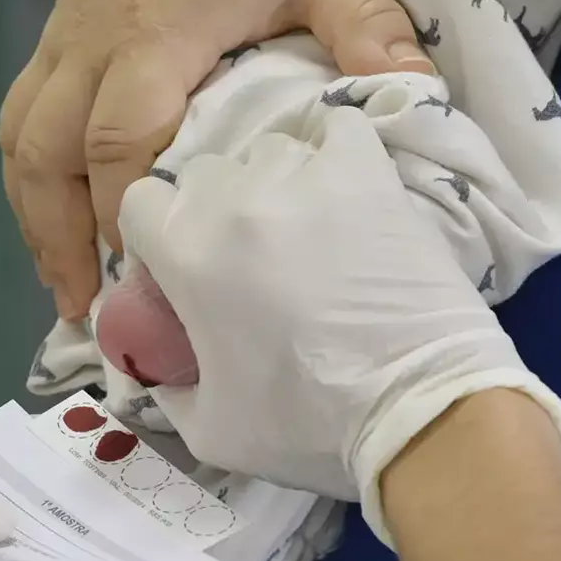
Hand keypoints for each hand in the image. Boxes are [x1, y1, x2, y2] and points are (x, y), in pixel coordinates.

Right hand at [0, 0, 433, 319]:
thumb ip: (363, 25)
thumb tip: (414, 102)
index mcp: (154, 38)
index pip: (118, 140)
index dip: (121, 212)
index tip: (142, 274)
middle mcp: (91, 47)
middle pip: (45, 153)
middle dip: (57, 236)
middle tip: (83, 305)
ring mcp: (63, 41)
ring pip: (19, 136)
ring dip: (32, 213)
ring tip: (58, 278)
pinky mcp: (54, 36)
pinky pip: (20, 115)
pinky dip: (28, 174)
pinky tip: (48, 215)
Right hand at [114, 112, 560, 538]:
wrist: (421, 411)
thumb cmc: (307, 424)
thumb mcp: (208, 428)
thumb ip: (168, 387)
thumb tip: (160, 366)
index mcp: (188, 252)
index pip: (139, 203)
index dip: (152, 237)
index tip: (176, 273)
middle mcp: (238, 199)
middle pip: (200, 175)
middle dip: (207, 214)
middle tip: (240, 263)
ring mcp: (308, 177)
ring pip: (264, 154)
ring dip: (268, 187)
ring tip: (297, 234)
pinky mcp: (369, 173)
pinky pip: (336, 131)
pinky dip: (330, 153)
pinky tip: (338, 192)